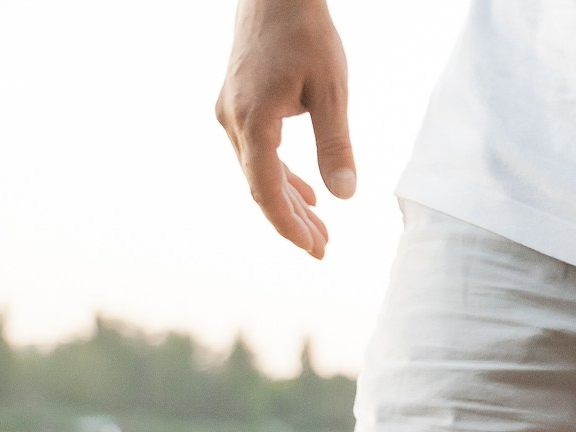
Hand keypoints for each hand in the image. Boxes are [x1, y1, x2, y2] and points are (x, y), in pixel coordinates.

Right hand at [215, 0, 354, 258]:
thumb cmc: (307, 37)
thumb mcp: (331, 92)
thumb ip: (336, 145)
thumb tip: (345, 195)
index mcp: (253, 121)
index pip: (265, 190)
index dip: (289, 225)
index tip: (314, 250)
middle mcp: (233, 121)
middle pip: (261, 187)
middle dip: (293, 222)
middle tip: (323, 250)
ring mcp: (231, 113)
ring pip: (259, 172)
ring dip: (289, 202)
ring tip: (320, 232)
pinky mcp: (238, 105)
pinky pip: (258, 153)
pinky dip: (282, 176)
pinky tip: (307, 195)